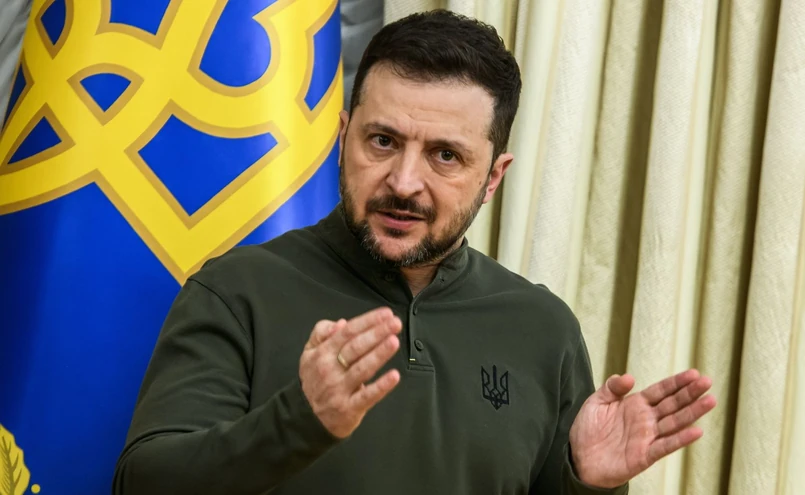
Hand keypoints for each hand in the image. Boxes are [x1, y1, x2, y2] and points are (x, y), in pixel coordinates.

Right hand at [299, 307, 401, 437]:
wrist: (306, 417)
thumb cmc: (315, 379)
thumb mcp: (309, 352)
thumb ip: (321, 332)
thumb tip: (341, 323)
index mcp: (322, 353)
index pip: (347, 332)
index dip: (367, 321)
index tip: (386, 313)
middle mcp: (330, 369)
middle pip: (356, 347)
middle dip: (377, 333)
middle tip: (395, 323)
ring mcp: (340, 389)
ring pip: (362, 369)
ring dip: (379, 354)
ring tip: (394, 341)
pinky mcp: (349, 408)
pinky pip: (367, 396)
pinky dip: (381, 386)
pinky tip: (394, 376)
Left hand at [568, 369, 716, 487]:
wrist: (579, 458)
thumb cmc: (588, 430)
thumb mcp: (596, 402)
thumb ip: (612, 388)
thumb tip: (629, 377)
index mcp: (636, 404)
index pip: (661, 391)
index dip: (677, 382)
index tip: (694, 373)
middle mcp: (646, 420)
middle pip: (672, 404)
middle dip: (690, 393)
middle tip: (707, 382)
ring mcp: (647, 437)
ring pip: (674, 423)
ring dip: (692, 413)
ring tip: (710, 401)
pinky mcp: (645, 455)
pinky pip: (665, 446)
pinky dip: (680, 439)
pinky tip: (696, 431)